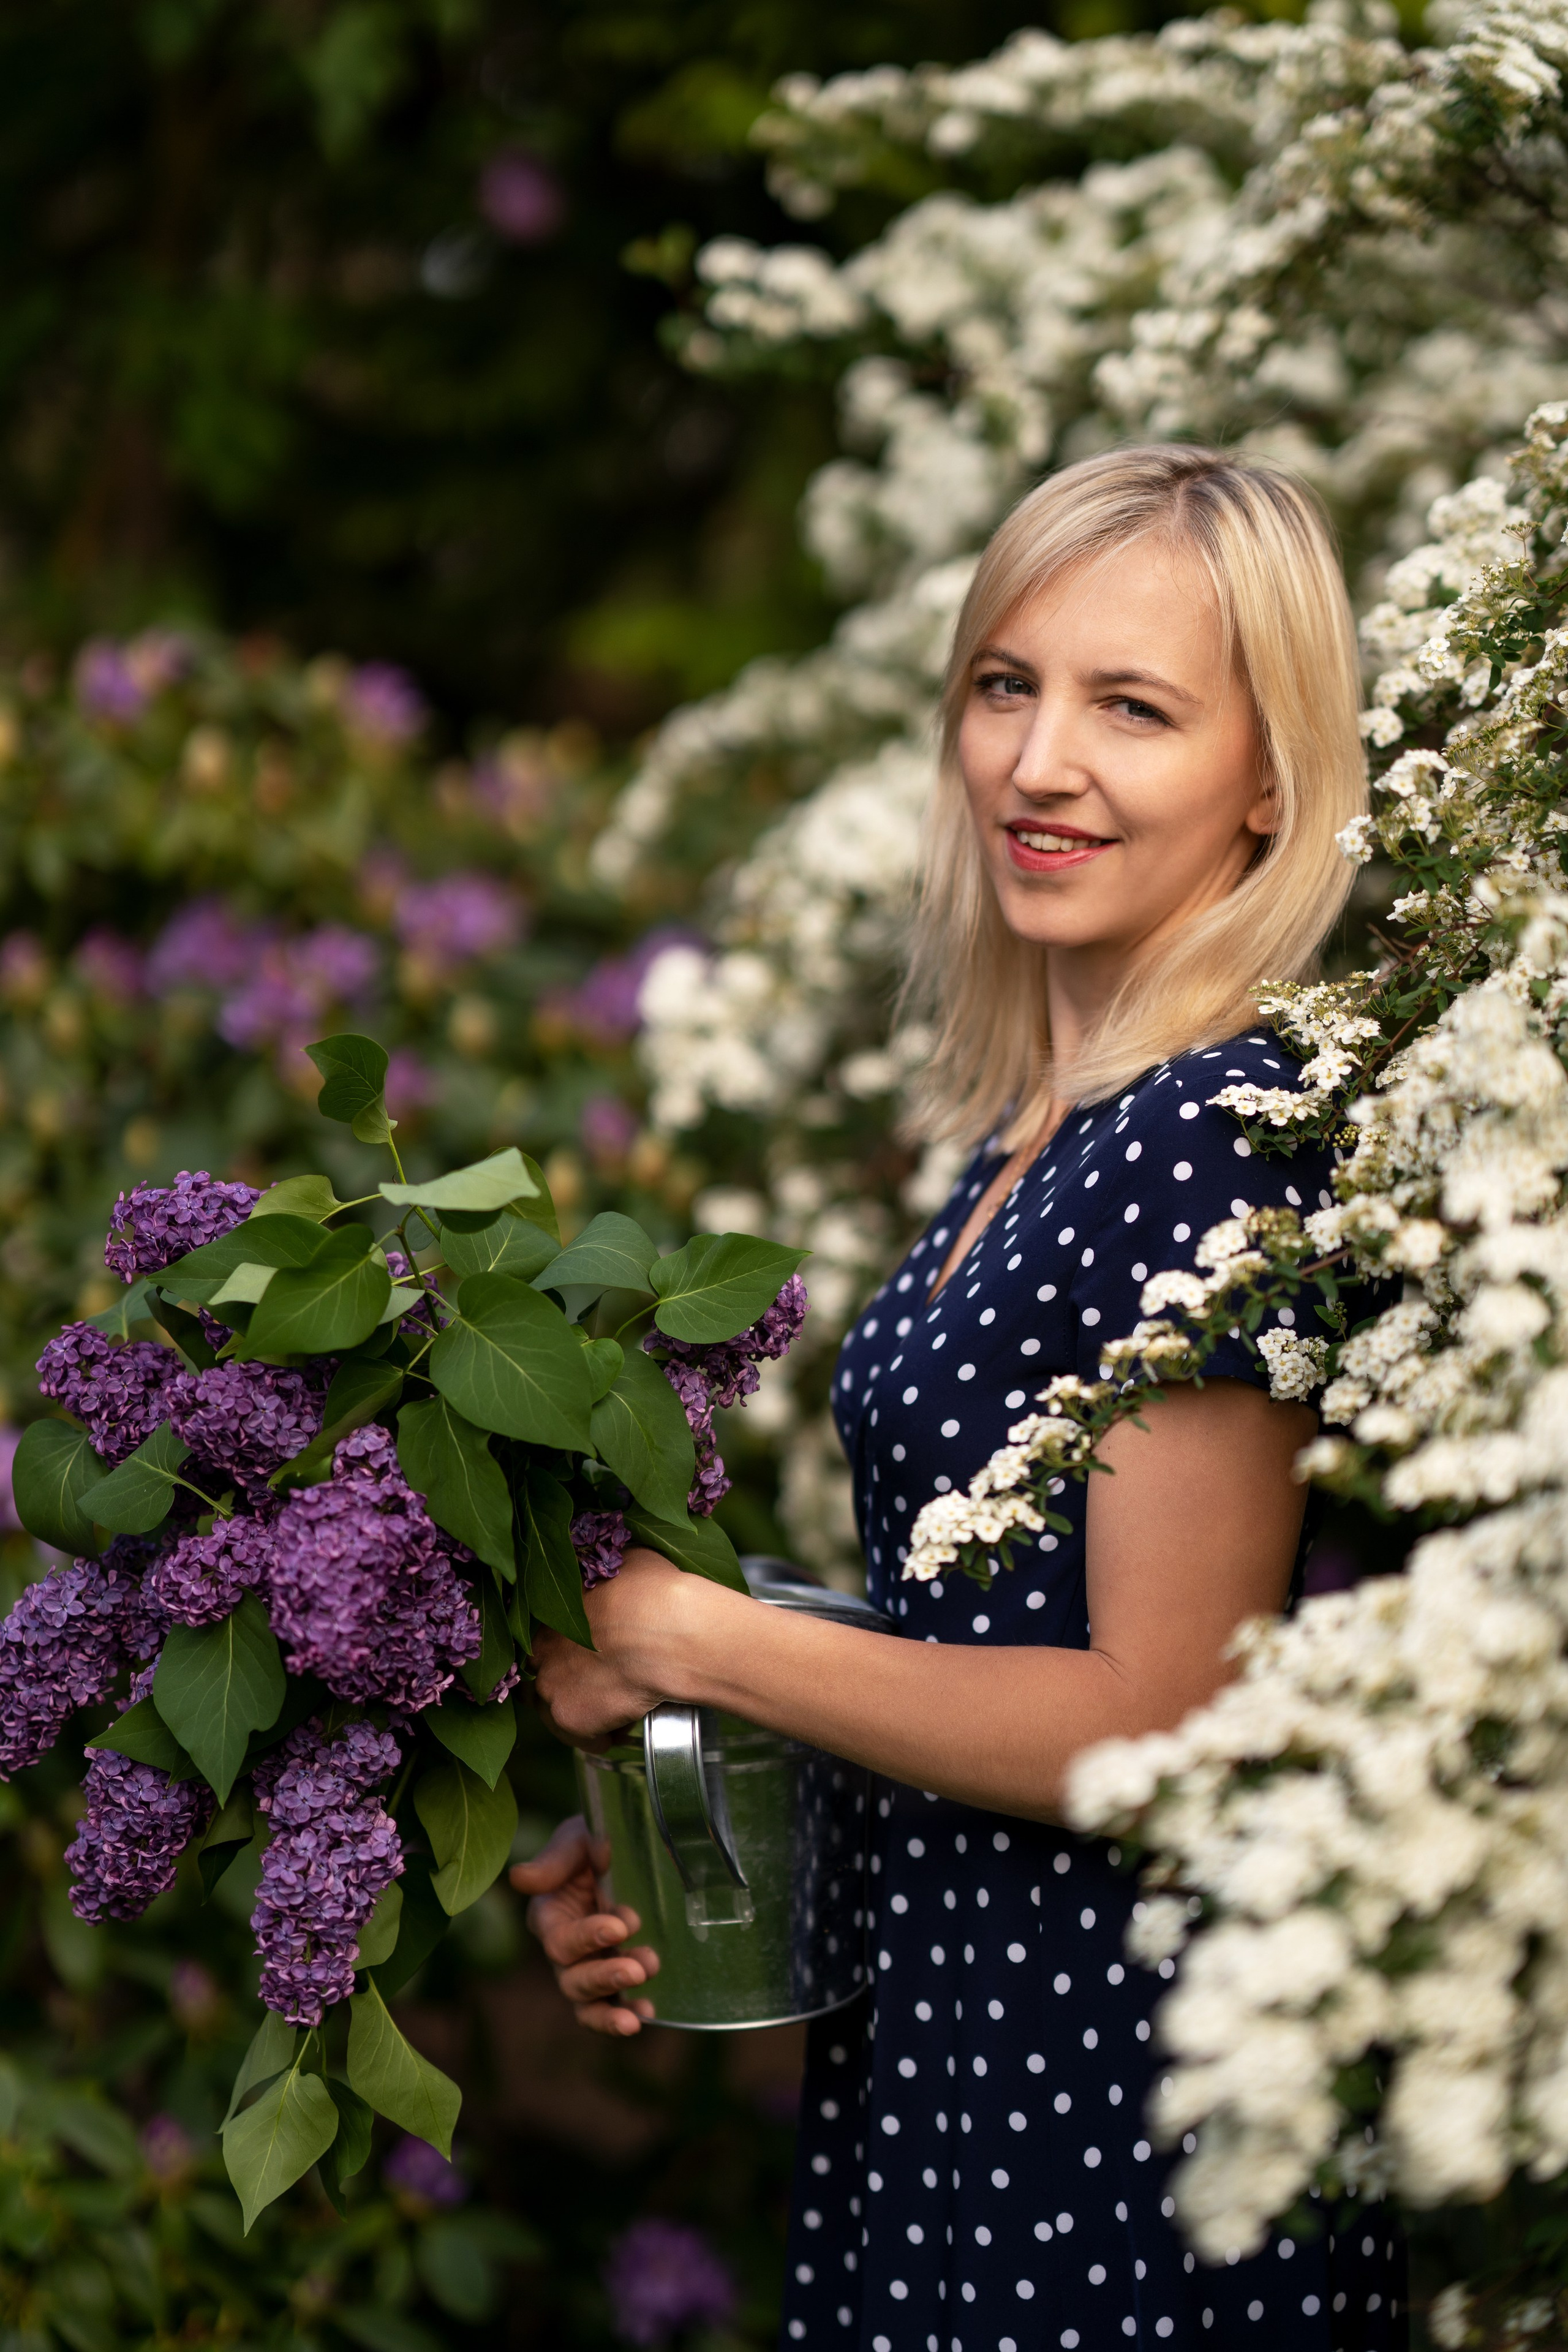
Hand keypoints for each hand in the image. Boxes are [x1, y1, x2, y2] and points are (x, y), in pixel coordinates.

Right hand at [510, 1814, 659, 2035]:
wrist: (628, 1846)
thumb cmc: (595, 1837)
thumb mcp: (578, 1838)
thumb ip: (555, 1860)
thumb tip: (520, 1878)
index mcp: (550, 1915)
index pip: (560, 1939)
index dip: (587, 1938)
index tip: (621, 1926)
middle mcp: (565, 1948)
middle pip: (572, 1979)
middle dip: (604, 1977)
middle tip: (639, 1969)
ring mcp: (589, 1966)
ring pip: (588, 2002)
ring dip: (615, 2005)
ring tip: (644, 2002)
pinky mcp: (614, 1977)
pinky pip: (612, 2007)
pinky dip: (627, 2014)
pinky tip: (647, 2014)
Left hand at [531, 1546, 715, 1745]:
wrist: (667, 1632)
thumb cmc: (653, 1591)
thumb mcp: (628, 1561)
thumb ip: (609, 1578)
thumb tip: (617, 1574)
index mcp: (548, 1613)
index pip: (541, 1639)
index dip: (565, 1651)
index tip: (590, 1656)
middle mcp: (539, 1651)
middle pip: (542, 1676)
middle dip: (568, 1683)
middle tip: (602, 1685)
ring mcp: (551, 1686)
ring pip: (556, 1711)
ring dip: (583, 1713)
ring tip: (617, 1713)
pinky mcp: (569, 1718)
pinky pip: (582, 1737)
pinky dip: (602, 1737)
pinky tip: (623, 1731)